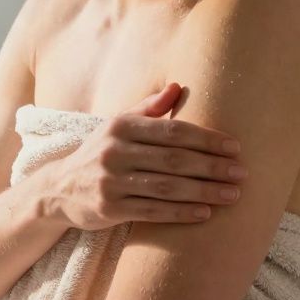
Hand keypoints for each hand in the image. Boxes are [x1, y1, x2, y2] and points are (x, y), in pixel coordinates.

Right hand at [46, 82, 246, 230]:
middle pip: (173, 159)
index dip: (206, 139)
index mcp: (121, 126)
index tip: (235, 147)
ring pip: (166, 187)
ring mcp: (110, 181)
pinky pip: (152, 211)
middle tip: (241, 172)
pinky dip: (181, 213)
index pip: (172, 131)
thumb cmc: (101, 153)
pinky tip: (205, 213)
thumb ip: (148, 108)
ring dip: (204, 191)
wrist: (59, 188)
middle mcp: (114, 152)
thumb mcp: (118, 125)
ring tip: (232, 194)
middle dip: (212, 166)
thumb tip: (177, 86)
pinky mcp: (109, 208)